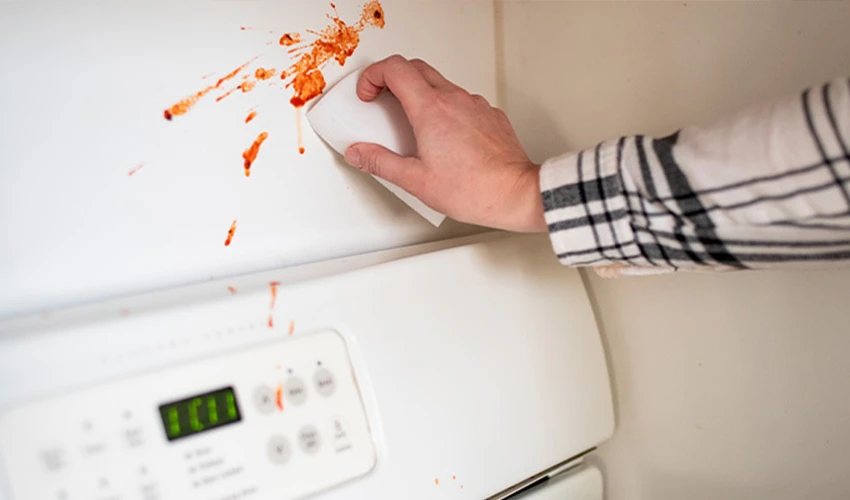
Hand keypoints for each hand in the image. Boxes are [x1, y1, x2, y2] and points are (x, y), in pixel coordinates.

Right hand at [344, 55, 545, 232]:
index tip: (368, 95)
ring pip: (440, 83)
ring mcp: (475, 105)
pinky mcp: (490, 115)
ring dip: (420, 94)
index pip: (395, 69)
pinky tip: (444, 137)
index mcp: (431, 110)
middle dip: (393, 78)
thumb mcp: (415, 181)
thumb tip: (359, 153)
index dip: (373, 76)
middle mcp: (455, 99)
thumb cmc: (474, 189)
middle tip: (382, 101)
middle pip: (416, 68)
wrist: (515, 194)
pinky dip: (445, 109)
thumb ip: (381, 163)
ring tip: (413, 124)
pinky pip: (461, 101)